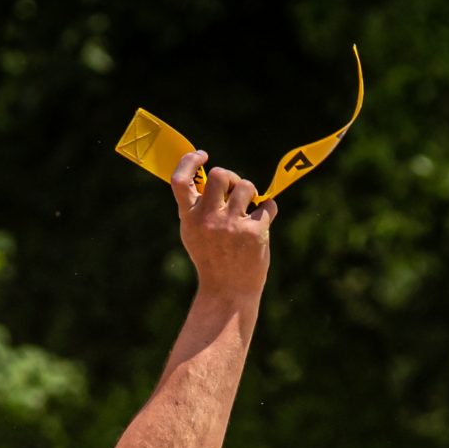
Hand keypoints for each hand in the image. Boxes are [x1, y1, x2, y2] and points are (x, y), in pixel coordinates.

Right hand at [173, 150, 273, 300]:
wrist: (227, 292)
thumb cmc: (212, 259)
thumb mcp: (194, 234)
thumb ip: (198, 208)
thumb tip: (209, 177)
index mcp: (189, 218)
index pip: (180, 181)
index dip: (190, 161)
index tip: (202, 155)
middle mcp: (207, 220)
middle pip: (221, 174)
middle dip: (232, 177)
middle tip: (235, 191)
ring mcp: (231, 226)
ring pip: (247, 187)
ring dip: (252, 195)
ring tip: (249, 211)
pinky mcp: (254, 232)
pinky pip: (268, 206)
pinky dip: (268, 212)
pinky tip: (262, 225)